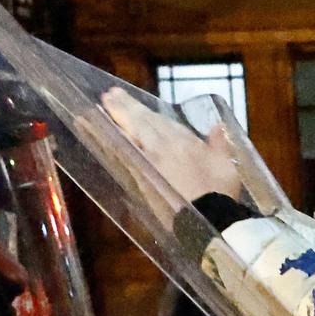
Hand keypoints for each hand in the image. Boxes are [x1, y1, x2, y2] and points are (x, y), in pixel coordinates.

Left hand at [101, 87, 242, 202]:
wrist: (207, 219)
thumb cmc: (220, 192)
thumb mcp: (225, 166)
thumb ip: (219, 145)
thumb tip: (217, 127)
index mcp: (180, 140)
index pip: (154, 118)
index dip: (135, 106)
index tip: (120, 96)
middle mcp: (159, 147)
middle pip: (136, 124)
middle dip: (120, 109)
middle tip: (106, 97)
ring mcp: (147, 163)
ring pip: (124, 138)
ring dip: (108, 125)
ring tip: (89, 115)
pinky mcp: (140, 180)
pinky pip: (121, 157)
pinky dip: (109, 146)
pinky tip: (100, 141)